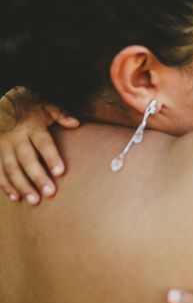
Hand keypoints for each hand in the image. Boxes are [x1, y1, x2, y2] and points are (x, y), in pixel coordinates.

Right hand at [0, 87, 78, 203]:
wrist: (4, 102)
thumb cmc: (33, 107)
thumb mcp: (48, 105)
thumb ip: (62, 114)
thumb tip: (76, 123)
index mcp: (32, 126)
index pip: (43, 143)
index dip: (51, 157)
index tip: (61, 172)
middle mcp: (16, 137)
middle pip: (27, 160)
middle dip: (38, 177)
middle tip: (50, 193)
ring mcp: (3, 146)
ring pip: (11, 169)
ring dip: (22, 186)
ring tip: (35, 200)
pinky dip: (6, 186)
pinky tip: (17, 197)